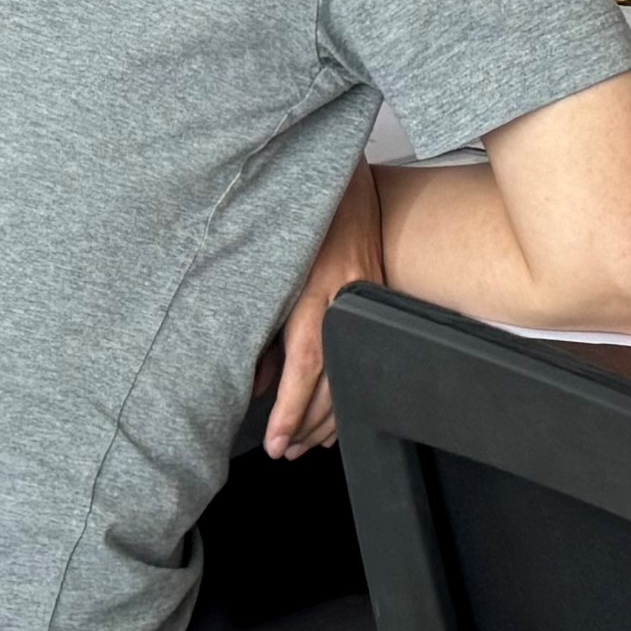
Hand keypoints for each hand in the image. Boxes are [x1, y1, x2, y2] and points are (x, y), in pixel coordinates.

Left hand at [264, 167, 392, 457]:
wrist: (348, 180)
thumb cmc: (303, 216)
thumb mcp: (272, 266)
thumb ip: (263, 323)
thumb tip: (256, 378)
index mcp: (314, 291)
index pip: (304, 365)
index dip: (291, 409)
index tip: (277, 440)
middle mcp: (344, 299)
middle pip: (332, 381)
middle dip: (308, 424)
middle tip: (283, 450)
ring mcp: (365, 300)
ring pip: (351, 376)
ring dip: (328, 417)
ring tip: (303, 443)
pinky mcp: (374, 298)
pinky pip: (364, 356)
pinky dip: (350, 392)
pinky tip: (336, 414)